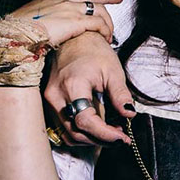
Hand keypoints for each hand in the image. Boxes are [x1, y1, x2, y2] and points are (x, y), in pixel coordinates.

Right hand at [5, 0, 118, 48]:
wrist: (12, 35)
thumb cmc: (16, 32)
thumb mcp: (29, 20)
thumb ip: (41, 20)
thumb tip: (43, 28)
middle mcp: (62, 0)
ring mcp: (69, 9)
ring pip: (99, 10)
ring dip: (107, 21)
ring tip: (110, 31)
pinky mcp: (75, 21)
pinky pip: (98, 23)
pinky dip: (105, 30)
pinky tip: (106, 37)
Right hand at [44, 30, 133, 145]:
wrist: (74, 40)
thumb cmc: (93, 51)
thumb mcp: (113, 70)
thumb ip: (120, 94)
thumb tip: (129, 114)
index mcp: (72, 86)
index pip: (86, 121)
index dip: (105, 134)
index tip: (122, 138)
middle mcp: (56, 96)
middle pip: (75, 132)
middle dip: (100, 140)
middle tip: (120, 138)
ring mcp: (50, 101)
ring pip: (68, 133)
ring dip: (90, 138)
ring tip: (111, 132)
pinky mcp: (49, 103)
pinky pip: (63, 127)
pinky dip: (80, 132)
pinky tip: (97, 127)